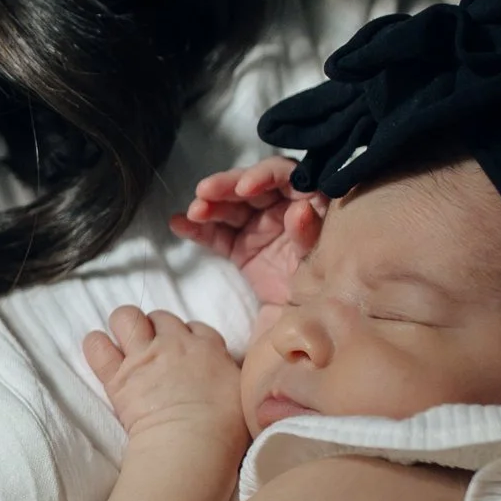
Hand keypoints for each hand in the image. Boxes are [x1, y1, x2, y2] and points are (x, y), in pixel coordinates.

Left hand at [81, 305, 245, 440]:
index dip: (188, 337)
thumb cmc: (225, 429)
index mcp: (209, 348)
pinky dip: (96, 346)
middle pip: (160, 317)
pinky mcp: (118, 377)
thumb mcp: (243, 394)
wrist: (193, 443)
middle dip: (156, 330)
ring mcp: (144, 357)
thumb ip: (230, 376)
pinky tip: (101, 352)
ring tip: (125, 345)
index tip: (185, 353)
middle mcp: (175, 344)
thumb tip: (227, 377)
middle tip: (155, 352)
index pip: (195, 327)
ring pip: (126, 318)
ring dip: (124, 327)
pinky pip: (97, 346)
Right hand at [174, 157, 324, 304]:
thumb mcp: (319, 261)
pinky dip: (198, 229)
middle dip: (227, 186)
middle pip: (252, 186)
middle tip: (205, 192)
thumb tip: (299, 209)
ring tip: (195, 211)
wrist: (308, 325)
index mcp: (310, 204)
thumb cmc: (322, 290)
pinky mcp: (241, 246)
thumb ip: (308, 235)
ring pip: (231, 207)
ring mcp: (259, 227)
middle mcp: (283, 209)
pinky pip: (218, 234)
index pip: (286, 177)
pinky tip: (178, 223)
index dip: (265, 175)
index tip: (246, 187)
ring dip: (210, 205)